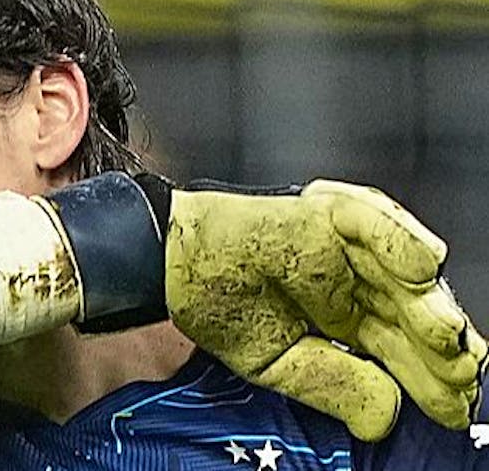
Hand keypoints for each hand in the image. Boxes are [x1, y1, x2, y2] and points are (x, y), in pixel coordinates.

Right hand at [165, 179, 486, 440]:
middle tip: (459, 376)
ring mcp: (343, 247)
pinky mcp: (324, 214)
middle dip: (437, 349)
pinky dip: (401, 240)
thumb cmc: (215, 305)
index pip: (397, 349)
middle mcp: (353, 282)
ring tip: (444, 337)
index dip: (427, 378)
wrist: (171, 264)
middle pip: (410, 313)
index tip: (452, 407)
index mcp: (342, 319)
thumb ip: (331, 385)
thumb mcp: (276, 363)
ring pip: (402, 272)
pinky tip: (422, 269)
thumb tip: (385, 415)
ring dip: (427, 303)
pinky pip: (373, 222)